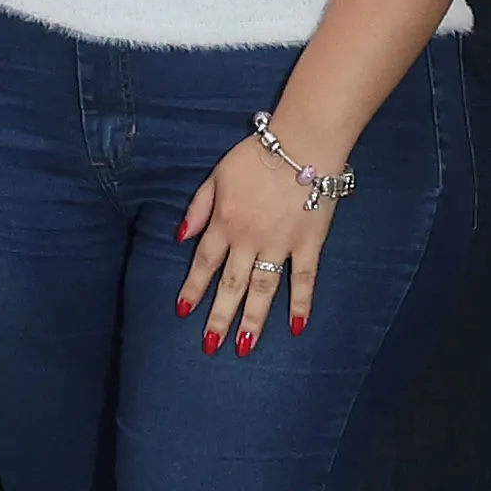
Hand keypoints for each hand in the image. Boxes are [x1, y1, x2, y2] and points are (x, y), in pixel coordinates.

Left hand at [172, 122, 339, 353]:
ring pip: (263, 289)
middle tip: (210, 345)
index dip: (193, 288)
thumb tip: (181, 237)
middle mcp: (249, 240)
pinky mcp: (309, 243)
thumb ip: (199, 207)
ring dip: (253, 319)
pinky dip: (301, 303)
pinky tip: (296, 327)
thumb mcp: (217, 174)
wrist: (302, 143)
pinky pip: (305, 279)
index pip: (204, 263)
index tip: (183, 312)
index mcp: (224, 223)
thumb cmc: (257, 154)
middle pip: (231, 284)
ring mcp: (280, 244)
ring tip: (245, 347)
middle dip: (219, 317)